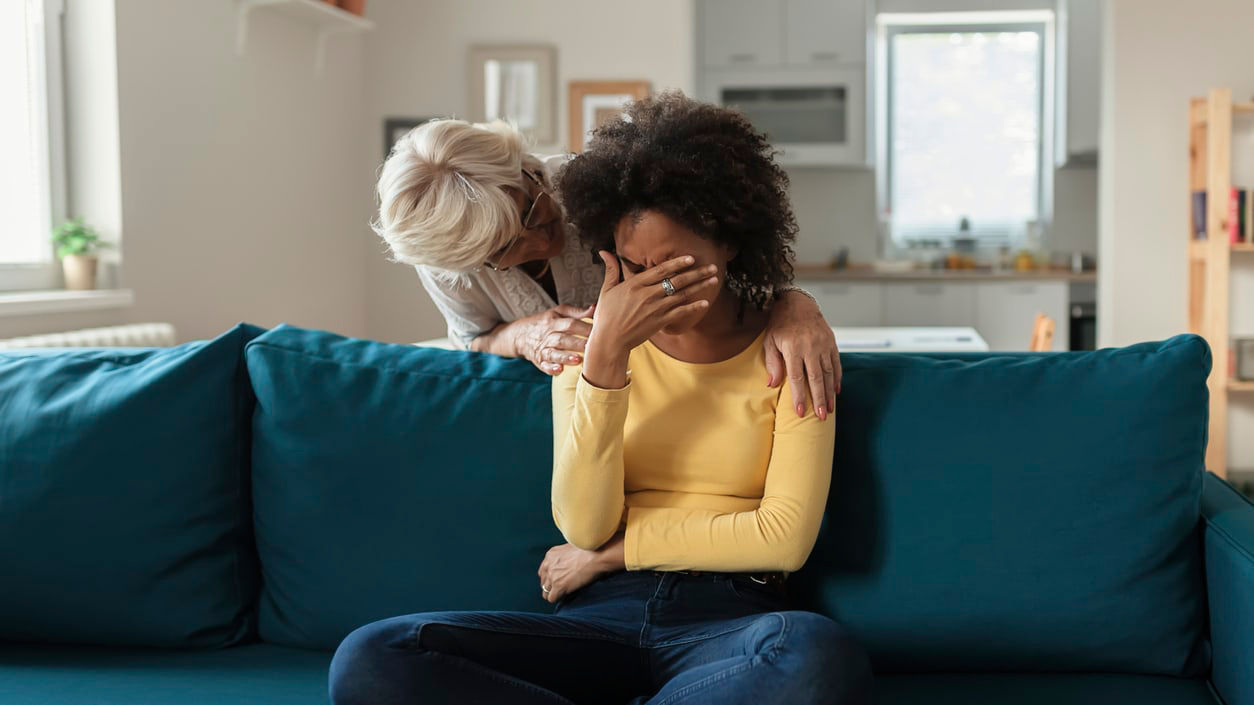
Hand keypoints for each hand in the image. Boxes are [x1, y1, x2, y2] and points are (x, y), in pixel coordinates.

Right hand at [512, 304, 595, 375]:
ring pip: (553, 353)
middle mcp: (548, 335)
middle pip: (563, 339)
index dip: (584, 328)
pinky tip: (560, 370)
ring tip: (578, 360)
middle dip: (577, 343)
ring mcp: (542, 349)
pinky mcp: (539, 361)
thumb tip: (595, 308)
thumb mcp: (558, 312)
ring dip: (565, 357)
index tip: (599, 332)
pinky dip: (551, 369)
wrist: (519, 334)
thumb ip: (576, 312)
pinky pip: (544, 365)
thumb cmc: (545, 322)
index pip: (570, 324)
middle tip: (591, 347)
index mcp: (554, 321)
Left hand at [537, 532, 624, 603]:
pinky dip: (557, 599)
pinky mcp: (558, 586)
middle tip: (560, 587)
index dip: (550, 576)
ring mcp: (552, 576)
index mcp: (550, 555)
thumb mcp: (570, 547)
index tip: (557, 579)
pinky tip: (564, 597)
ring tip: (561, 594)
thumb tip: (567, 562)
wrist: (594, 556)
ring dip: (553, 593)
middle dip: (551, 585)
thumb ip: (564, 556)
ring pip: (545, 591)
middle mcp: (548, 565)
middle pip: (543, 581)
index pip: (543, 570)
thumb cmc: (588, 551)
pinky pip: (551, 598)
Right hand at [588, 251, 718, 355]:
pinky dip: (693, 308)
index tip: (691, 258)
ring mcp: (655, 309)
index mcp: (635, 284)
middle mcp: (648, 294)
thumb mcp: (606, 290)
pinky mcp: (659, 322)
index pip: (661, 270)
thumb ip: (611, 269)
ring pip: (682, 295)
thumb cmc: (606, 315)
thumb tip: (604, 251)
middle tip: (712, 267)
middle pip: (677, 280)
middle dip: (697, 273)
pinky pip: (680, 313)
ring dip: (700, 287)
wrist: (610, 340)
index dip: (678, 263)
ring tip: (714, 280)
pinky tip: (705, 303)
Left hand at [764, 289, 839, 419]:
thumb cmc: (780, 324)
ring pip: (829, 373)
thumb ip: (772, 363)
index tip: (800, 412)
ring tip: (830, 409)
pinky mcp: (831, 342)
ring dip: (830, 393)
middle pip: (816, 378)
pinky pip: (836, 363)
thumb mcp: (770, 341)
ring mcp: (823, 344)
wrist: (798, 303)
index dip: (799, 396)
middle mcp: (810, 347)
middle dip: (819, 399)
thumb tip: (772, 385)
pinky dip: (837, 378)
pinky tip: (837, 391)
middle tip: (821, 417)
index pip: (797, 377)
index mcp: (793, 348)